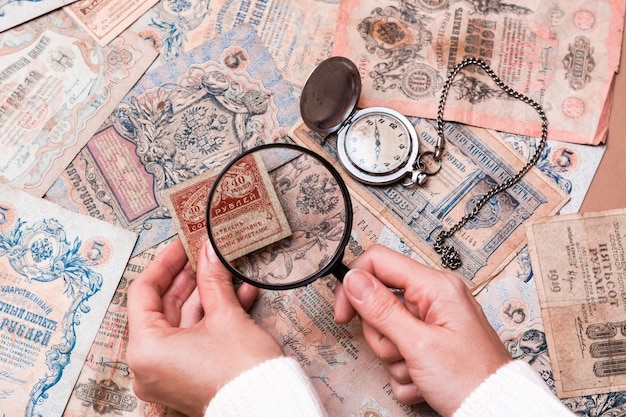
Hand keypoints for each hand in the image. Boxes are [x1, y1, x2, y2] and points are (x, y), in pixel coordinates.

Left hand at [127, 239, 282, 415]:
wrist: (269, 406)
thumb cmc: (241, 371)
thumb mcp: (226, 316)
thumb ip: (212, 280)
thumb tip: (209, 253)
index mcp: (146, 349)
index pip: (144, 292)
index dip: (165, 263)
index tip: (181, 245)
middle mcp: (149, 365)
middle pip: (162, 307)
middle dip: (188, 278)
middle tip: (202, 254)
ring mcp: (168, 373)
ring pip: (182, 322)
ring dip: (206, 295)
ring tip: (224, 270)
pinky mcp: (188, 377)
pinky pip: (194, 339)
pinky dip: (212, 318)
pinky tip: (238, 295)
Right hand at [334, 244, 510, 416]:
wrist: (496, 412)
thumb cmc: (471, 379)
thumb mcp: (419, 344)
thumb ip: (381, 309)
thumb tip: (353, 278)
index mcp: (435, 287)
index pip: (378, 262)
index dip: (354, 284)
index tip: (343, 314)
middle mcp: (433, 299)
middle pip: (379, 303)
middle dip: (382, 336)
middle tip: (403, 352)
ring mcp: (431, 323)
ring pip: (386, 332)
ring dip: (395, 359)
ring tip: (419, 370)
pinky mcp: (429, 345)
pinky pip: (398, 352)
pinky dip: (405, 371)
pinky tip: (425, 380)